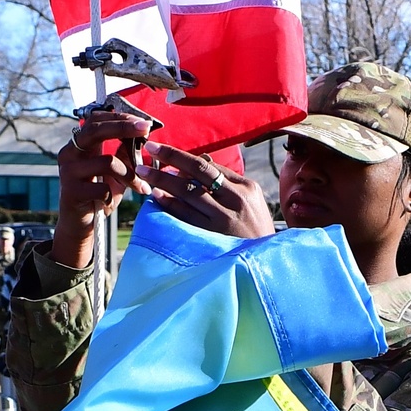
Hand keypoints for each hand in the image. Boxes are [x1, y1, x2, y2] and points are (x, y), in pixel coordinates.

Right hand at [54, 113, 151, 268]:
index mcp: (79, 146)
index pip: (96, 120)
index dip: (119, 118)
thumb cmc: (99, 195)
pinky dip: (113, 194)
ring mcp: (68, 172)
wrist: (81, 225)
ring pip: (106, 162)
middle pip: (95, 130)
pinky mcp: (71, 191)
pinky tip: (110, 203)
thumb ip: (124, 154)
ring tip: (140, 187)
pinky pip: (102, 187)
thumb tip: (142, 134)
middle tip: (145, 129)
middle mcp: (69, 154)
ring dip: (130, 175)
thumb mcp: (116, 172)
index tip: (143, 122)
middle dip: (123, 127)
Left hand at [137, 141, 274, 239]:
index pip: (210, 166)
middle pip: (198, 172)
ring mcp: (224, 218)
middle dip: (171, 157)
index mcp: (247, 187)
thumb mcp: (251, 202)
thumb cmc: (255, 229)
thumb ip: (228, 182)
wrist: (266, 261)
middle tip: (149, 149)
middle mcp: (236, 199)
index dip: (182, 156)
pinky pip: (187, 215)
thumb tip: (199, 161)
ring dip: (164, 180)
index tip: (162, 149)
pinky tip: (157, 196)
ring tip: (144, 172)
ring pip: (189, 192)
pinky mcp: (213, 236)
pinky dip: (170, 204)